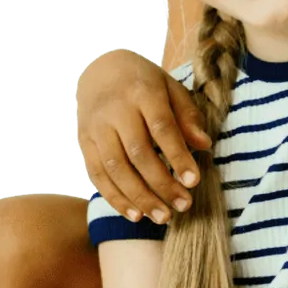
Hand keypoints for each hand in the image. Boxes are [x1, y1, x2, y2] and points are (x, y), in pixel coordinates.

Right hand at [76, 49, 211, 224]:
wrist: (100, 70)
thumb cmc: (144, 83)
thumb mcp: (170, 88)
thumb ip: (187, 115)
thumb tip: (203, 145)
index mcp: (142, 91)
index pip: (161, 128)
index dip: (178, 156)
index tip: (194, 182)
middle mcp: (115, 109)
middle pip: (138, 153)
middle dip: (161, 184)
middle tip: (183, 206)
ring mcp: (95, 127)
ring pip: (115, 168)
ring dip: (139, 197)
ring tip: (162, 217)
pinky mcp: (83, 142)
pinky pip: (97, 175)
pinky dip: (115, 198)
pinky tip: (135, 215)